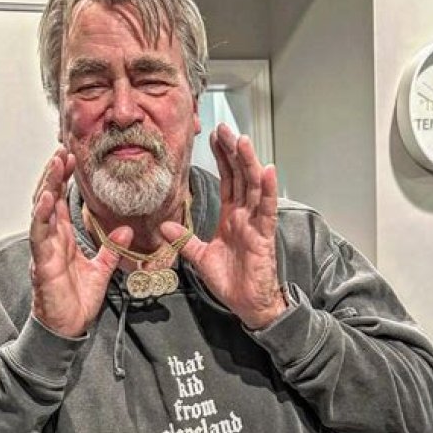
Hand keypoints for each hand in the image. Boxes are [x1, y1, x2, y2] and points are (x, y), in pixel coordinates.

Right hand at [29, 147, 131, 337]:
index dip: (64, 180)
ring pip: (40, 211)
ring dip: (47, 186)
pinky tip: (46, 198)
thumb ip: (111, 249)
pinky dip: (41, 215)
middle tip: (62, 151)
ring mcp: (44, 250)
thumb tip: (126, 229)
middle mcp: (51, 240)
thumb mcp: (101, 270)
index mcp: (62, 239)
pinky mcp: (42, 263)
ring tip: (55, 164)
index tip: (71, 159)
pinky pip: (39, 235)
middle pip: (48, 199)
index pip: (61, 202)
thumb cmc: (77, 302)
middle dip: (54, 174)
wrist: (68, 328)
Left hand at [160, 124, 285, 329]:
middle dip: (233, 152)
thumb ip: (185, 240)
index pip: (228, 181)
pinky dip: (268, 190)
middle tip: (224, 127)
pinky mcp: (264, 237)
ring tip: (242, 139)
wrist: (248, 305)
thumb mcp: (200, 258)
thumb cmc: (231, 281)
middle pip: (241, 177)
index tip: (214, 137)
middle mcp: (245, 216)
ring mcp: (256, 224)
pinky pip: (267, 210)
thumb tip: (164, 225)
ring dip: (248, 162)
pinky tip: (268, 169)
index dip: (222, 158)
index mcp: (231, 217)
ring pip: (254, 187)